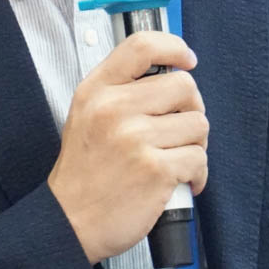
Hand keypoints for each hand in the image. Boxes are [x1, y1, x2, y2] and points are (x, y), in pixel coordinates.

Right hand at [47, 31, 208, 263]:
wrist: (69, 221)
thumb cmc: (85, 171)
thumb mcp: (87, 116)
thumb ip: (120, 91)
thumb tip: (173, 75)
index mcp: (96, 90)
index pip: (142, 46)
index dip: (174, 47)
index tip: (187, 60)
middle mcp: (114, 108)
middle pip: (184, 86)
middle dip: (192, 109)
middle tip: (181, 129)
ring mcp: (135, 139)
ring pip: (198, 124)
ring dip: (195, 144)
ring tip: (177, 158)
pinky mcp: (155, 169)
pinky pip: (198, 159)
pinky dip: (197, 173)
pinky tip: (182, 181)